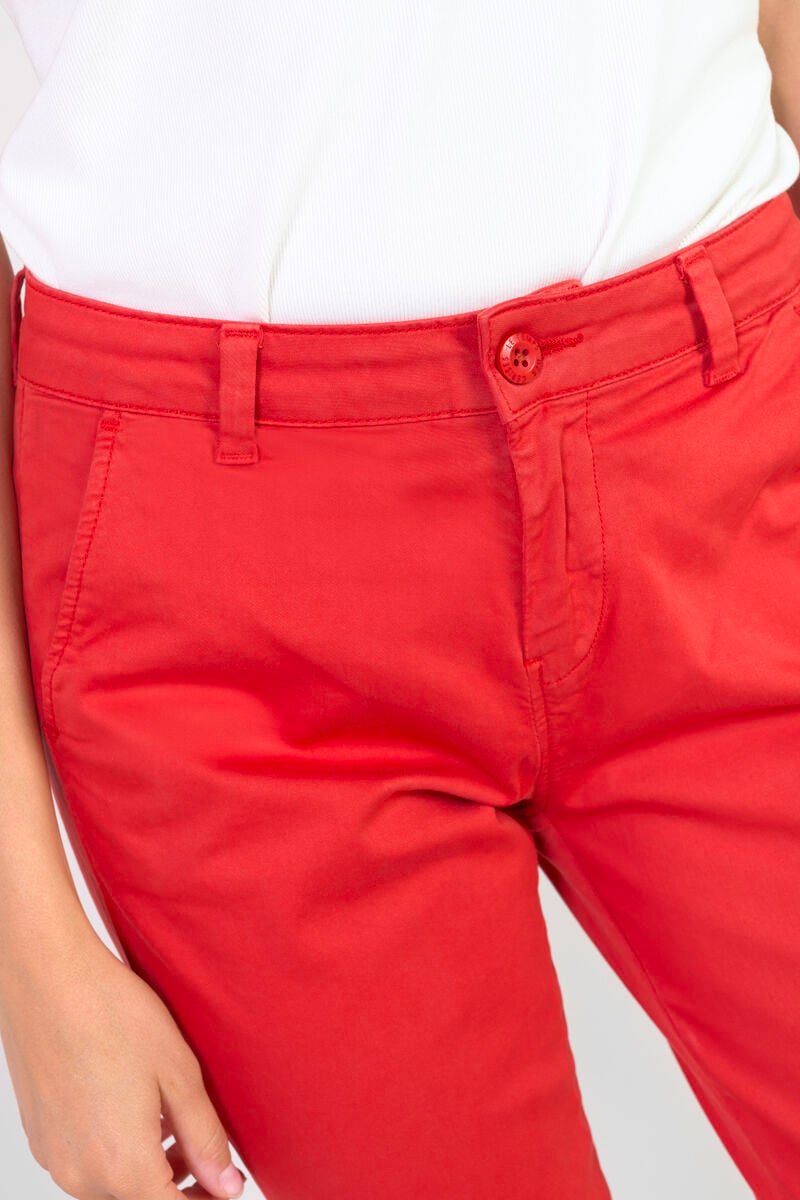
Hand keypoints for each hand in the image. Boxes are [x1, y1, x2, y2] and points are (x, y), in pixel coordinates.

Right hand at [0, 931, 246, 1198]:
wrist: (48, 979)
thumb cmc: (114, 1014)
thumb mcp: (178, 1073)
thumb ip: (205, 1137)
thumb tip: (228, 1185)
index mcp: (123, 1166)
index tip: (226, 1184)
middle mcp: (82, 1175)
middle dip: (179, 1189)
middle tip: (210, 1158)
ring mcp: (56, 1158)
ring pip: (111, 1187)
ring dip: (147, 1172)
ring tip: (175, 1130)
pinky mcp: (41, 1137)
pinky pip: (85, 1165)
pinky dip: (115, 1154)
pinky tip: (135, 1112)